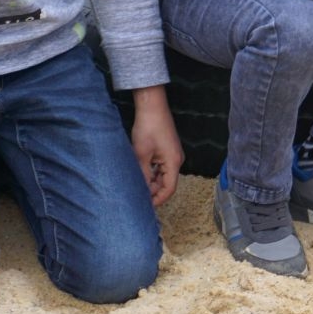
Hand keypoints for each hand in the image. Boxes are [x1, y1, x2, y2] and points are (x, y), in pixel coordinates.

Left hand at [129, 86, 183, 206]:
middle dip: (153, 191)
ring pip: (163, 175)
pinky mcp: (168, 150)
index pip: (169, 188)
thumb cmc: (148, 127)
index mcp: (174, 162)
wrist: (152, 106)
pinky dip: (152, 172)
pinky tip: (140, 173)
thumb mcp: (141, 155)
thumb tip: (140, 191)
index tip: (145, 207)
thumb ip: (142, 174)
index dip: (158, 200)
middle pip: (167, 183)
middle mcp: (177, 160)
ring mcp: (173, 154)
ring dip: (151, 181)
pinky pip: (161, 167)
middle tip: (136, 196)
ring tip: (135, 185)